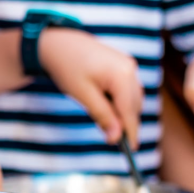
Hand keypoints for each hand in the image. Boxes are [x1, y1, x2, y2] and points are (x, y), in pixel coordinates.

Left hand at [38, 28, 143, 144]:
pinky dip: (120, 101)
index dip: (131, 132)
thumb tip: (116, 137)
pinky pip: (127, 89)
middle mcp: (130, 69)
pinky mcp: (123, 65)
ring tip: (107, 123)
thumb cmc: (67, 66)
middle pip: (134, 106)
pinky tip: (106, 106)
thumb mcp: (83, 95)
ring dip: (123, 113)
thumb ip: (102, 115)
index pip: (130, 111)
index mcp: (122, 75)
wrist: (58, 42)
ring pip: (132, 98)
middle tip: (112, 139)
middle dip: (126, 123)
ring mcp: (128, 65)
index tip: (130, 150)